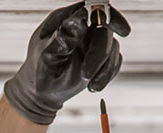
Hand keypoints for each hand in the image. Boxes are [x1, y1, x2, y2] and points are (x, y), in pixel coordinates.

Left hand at [4, 1, 129, 124]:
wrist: (43, 94)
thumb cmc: (40, 73)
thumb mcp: (47, 57)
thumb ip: (63, 39)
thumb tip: (78, 21)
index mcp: (64, 20)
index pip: (89, 8)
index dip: (107, 15)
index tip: (122, 30)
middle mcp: (81, 27)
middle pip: (103, 30)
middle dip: (99, 55)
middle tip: (86, 75)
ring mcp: (92, 41)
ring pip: (112, 47)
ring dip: (105, 69)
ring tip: (90, 86)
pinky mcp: (101, 56)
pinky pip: (115, 61)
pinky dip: (107, 75)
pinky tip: (93, 86)